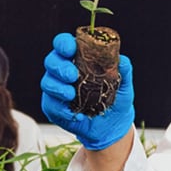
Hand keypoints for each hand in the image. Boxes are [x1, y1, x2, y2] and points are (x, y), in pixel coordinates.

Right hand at [40, 31, 134, 151]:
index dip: (63, 43)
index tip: (70, 49)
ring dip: (58, 88)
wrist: (110, 127)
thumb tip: (122, 60)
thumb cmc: (115, 99)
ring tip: (72, 95)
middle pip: (51, 61)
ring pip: (47, 83)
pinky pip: (50, 105)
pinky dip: (61, 109)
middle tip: (72, 76)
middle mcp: (62, 71)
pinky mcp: (53, 107)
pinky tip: (75, 114)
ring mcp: (55, 89)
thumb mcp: (123, 85)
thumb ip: (123, 71)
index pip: (63, 44)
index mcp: (77, 58)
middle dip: (60, 67)